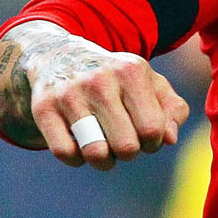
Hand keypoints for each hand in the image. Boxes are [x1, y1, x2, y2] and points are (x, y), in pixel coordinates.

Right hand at [0, 21, 190, 170]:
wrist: (59, 56)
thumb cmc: (116, 79)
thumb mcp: (149, 83)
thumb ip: (173, 109)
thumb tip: (170, 139)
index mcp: (131, 71)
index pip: (152, 129)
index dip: (153, 143)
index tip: (146, 136)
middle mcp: (100, 80)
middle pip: (126, 146)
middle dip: (129, 153)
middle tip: (124, 142)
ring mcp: (69, 94)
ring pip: (95, 153)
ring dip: (104, 161)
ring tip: (105, 148)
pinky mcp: (43, 108)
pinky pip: (65, 153)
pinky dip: (76, 159)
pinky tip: (81, 145)